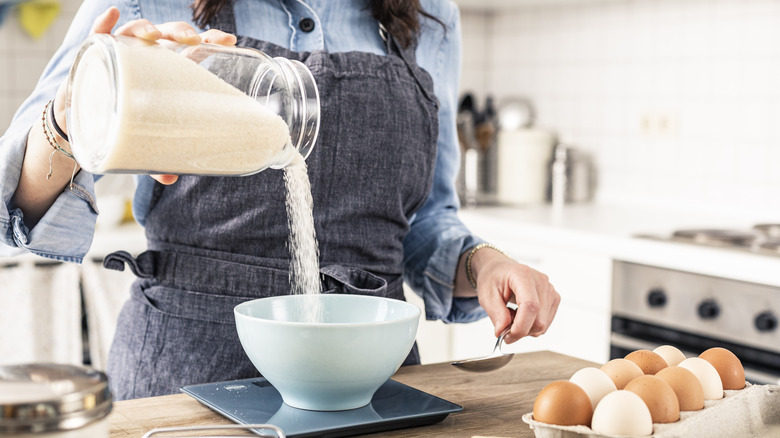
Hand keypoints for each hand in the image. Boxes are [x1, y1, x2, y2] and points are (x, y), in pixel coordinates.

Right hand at [60, 7, 238, 184]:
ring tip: (156, 36)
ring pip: (136, 32)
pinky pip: (97, 35)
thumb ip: (157, 159)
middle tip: (192, 40)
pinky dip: (104, 23)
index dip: (209, 40)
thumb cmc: (123, 125)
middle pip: (167, 36)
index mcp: (166, 72)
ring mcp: (120, 55)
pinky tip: (112, 14)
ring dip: (147, 28)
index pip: (191, 49)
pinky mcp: (93, 56)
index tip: (228, 39)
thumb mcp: (143, 143)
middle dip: (180, 32)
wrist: (82, 124)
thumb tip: (171, 177)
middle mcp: (146, 59)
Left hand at [470, 249, 559, 343]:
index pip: (530, 306)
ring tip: (512, 315)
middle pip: (539, 320)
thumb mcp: (486, 295)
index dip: (520, 326)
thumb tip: (502, 331)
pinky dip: (531, 326)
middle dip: (520, 330)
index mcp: (523, 275)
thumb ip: (495, 314)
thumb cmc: (493, 278)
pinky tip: (521, 315)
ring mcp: (550, 290)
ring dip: (525, 328)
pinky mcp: (554, 299)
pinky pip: (545, 324)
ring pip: (543, 325)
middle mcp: (541, 281)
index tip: (507, 336)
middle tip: (504, 325)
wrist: (501, 270)